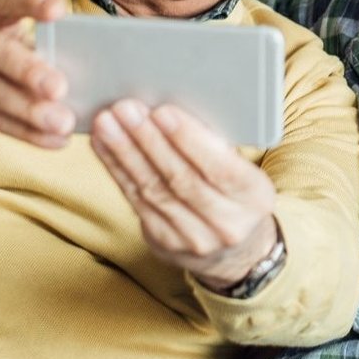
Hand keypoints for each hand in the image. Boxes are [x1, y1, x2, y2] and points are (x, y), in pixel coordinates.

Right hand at [0, 0, 73, 146]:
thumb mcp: (13, 41)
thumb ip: (43, 47)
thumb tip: (93, 68)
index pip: (7, 1)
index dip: (31, 3)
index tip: (59, 10)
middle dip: (27, 69)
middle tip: (60, 87)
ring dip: (30, 109)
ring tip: (64, 122)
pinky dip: (27, 132)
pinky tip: (54, 139)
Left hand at [91, 100, 278, 288]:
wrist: (237, 250)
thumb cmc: (237, 193)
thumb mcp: (244, 170)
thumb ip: (217, 146)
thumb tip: (173, 108)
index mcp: (255, 198)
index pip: (221, 167)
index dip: (189, 139)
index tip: (163, 111)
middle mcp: (227, 224)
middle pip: (181, 179)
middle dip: (149, 140)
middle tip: (126, 109)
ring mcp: (194, 238)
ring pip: (153, 189)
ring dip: (125, 152)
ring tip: (107, 123)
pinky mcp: (164, 242)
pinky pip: (135, 201)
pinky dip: (117, 169)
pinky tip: (103, 145)